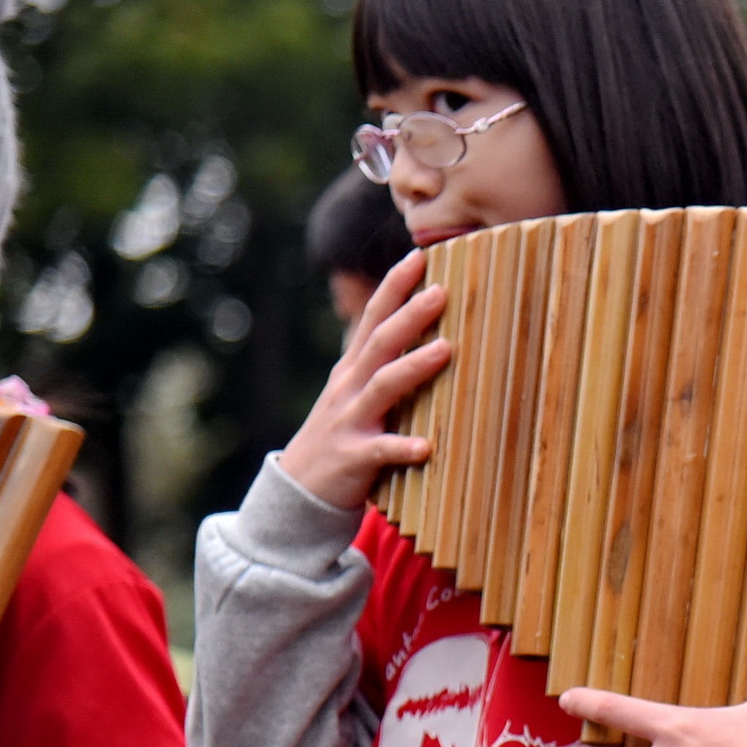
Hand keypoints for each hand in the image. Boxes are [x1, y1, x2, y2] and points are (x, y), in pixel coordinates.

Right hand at [281, 251, 452, 509]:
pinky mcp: (353, 458)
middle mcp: (349, 387)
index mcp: (353, 370)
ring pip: (383, 387)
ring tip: (446, 349)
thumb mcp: (360, 395)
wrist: (299, 490)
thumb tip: (438, 337)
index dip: (394, 286)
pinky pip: (381, 451)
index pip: (373, 319)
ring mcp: (349, 421)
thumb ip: (388, 367)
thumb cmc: (345, 436)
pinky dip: (403, 447)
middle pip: (380, 343)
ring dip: (414, 366)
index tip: (420, 255)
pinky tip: (427, 446)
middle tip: (443, 291)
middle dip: (409, 315)